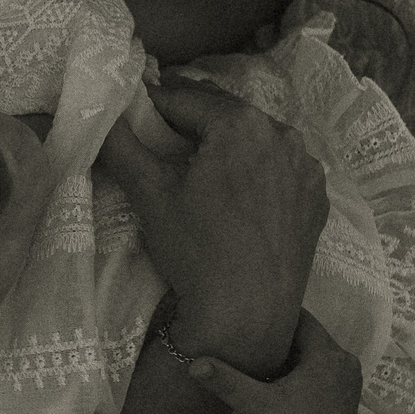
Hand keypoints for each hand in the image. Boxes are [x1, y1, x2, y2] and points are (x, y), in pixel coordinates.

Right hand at [98, 76, 327, 371]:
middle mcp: (284, 134)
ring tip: (198, 168)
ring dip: (226, 144)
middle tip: (161, 139)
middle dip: (191, 122)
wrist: (247, 314)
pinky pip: (280, 168)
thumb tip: (97, 113)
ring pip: (256, 140)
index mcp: (242, 123)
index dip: (152, 105)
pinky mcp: (317, 196)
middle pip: (225, 115)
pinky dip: (256, 170)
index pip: (185, 99)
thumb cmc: (196, 250)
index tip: (132, 112)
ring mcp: (307, 166)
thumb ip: (121, 144)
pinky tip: (236, 195)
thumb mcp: (149, 193)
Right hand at [186, 310, 360, 413]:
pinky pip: (324, 371)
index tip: (254, 319)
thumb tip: (193, 363)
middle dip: (283, 339)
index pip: (302, 320)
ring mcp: (350, 381)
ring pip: (316, 355)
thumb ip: (225, 380)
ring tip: (264, 361)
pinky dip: (305, 371)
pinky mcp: (347, 398)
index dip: (277, 318)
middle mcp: (346, 363)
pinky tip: (282, 383)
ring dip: (294, 356)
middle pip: (310, 338)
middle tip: (253, 340)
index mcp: (328, 356)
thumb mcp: (254, 405)